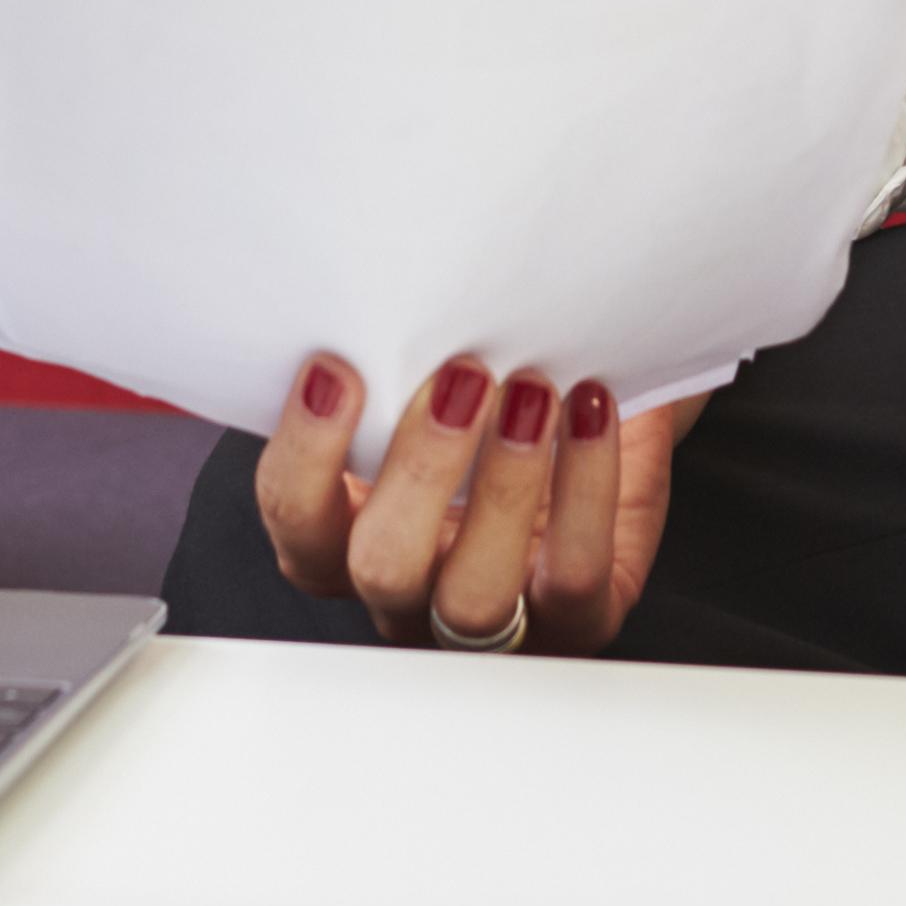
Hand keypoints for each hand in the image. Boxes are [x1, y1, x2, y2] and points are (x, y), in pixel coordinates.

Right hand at [254, 353, 691, 654]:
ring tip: (532, 393)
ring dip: (502, 487)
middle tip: (460, 377)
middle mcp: (411, 592)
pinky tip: (588, 411)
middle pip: (381, 568)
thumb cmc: (507, 400)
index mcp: (352, 535)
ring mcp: (493, 621)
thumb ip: (407, 360)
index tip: (336, 370)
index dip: (306, 454)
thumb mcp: (448, 384)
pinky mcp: (579, 618)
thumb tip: (394, 284)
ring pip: (473, 597)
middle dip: (418, 469)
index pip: (298, 522)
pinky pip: (574, 573)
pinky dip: (584, 488)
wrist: (608, 422)